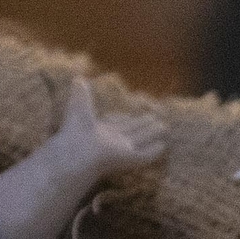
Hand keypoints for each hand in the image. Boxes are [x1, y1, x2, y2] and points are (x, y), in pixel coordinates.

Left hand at [51, 75, 167, 182]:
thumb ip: (81, 94)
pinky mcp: (130, 159)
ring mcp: (121, 151)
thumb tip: (78, 78)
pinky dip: (154, 151)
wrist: (77, 151)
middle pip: (131, 132)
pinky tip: (163, 146)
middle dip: (142, 125)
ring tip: (163, 127)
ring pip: (140, 140)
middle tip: (154, 119)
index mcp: (99, 131)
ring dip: (151, 134)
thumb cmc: (76, 130)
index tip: (129, 115)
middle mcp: (112, 141)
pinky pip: (145, 155)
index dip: (121, 119)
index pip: (114, 124)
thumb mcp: (79, 106)